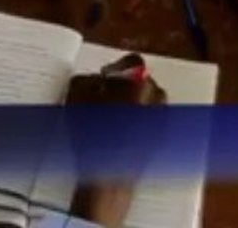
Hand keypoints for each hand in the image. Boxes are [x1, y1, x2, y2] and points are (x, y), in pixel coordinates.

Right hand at [67, 55, 166, 227]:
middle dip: (124, 85)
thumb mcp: (77, 96)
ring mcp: (160, 119)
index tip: (104, 77)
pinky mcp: (159, 138)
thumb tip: (95, 80)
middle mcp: (156, 99)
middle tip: (103, 96)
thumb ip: (86, 79)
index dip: (115, 67)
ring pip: (147, 100)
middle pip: (141, 81)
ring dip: (131, 102)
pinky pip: (149, 119)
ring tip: (109, 115)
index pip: (132, 62)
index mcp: (139, 84)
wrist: (106, 175)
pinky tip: (117, 131)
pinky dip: (136, 119)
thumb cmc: (92, 135)